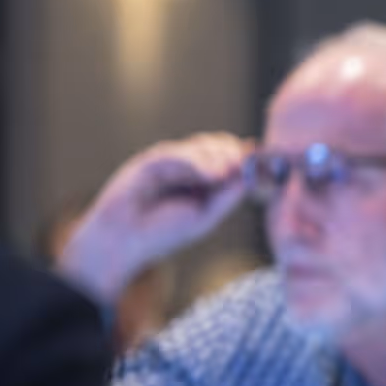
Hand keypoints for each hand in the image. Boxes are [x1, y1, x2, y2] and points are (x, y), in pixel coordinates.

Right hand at [59, 133, 251, 303]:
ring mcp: (169, 161)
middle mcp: (188, 167)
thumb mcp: (205, 216)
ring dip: (218, 158)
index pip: (231, 157)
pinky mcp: (150, 161)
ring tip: (224, 177)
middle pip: (220, 145)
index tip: (263, 164)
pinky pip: (177, 154)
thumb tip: (251, 176)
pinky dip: (197, 162)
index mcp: (203, 180)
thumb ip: (228, 196)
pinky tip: (212, 176)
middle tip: (244, 168)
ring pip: (202, 146)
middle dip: (235, 155)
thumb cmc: (163, 233)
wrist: (122, 241)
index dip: (246, 159)